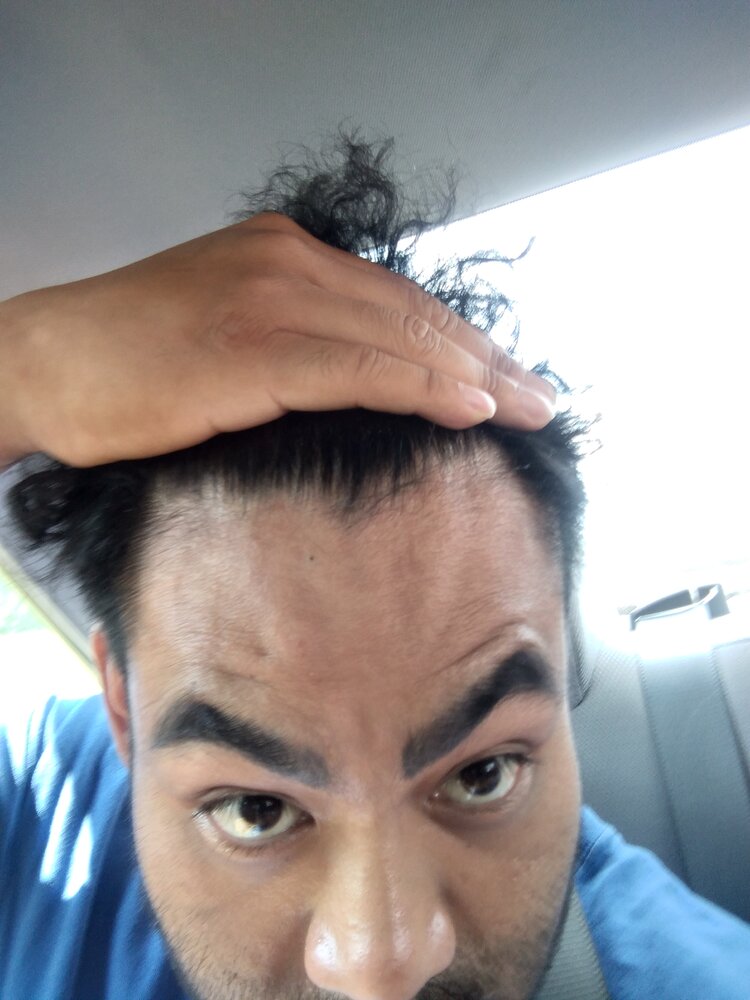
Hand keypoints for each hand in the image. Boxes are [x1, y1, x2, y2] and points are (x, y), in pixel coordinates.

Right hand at [0, 213, 554, 468]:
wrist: (41, 363)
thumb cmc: (123, 361)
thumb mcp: (220, 332)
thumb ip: (291, 343)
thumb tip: (354, 387)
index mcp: (282, 255)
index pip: (395, 297)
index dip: (459, 339)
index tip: (505, 376)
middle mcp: (286, 262)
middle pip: (413, 311)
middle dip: (487, 358)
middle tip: (541, 396)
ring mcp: (269, 299)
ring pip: (399, 335)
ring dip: (475, 375)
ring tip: (527, 409)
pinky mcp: (251, 348)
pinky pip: (358, 368)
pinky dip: (421, 386)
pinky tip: (470, 408)